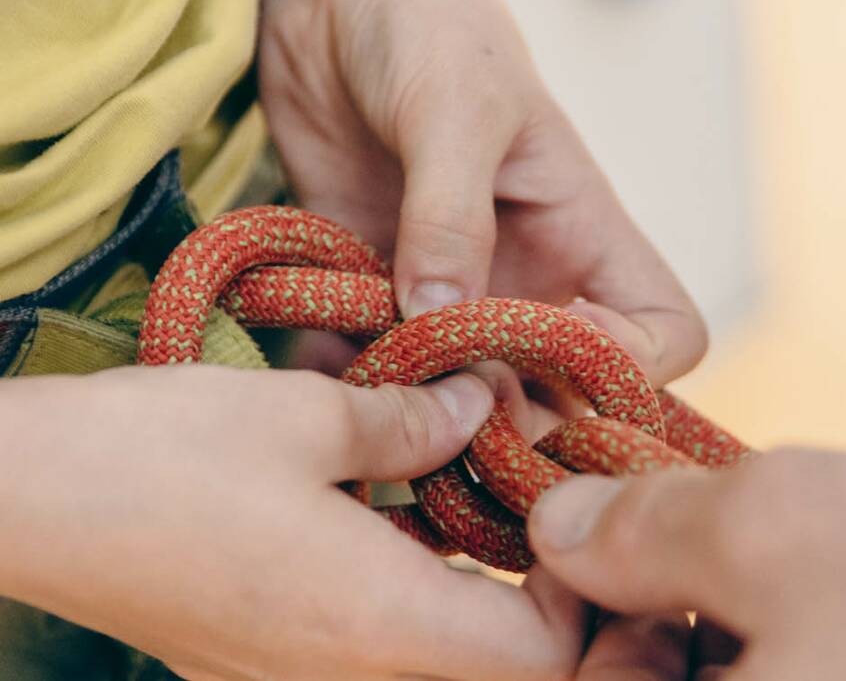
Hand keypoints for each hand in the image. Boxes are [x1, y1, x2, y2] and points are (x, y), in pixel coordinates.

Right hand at [0, 367, 583, 680]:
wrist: (19, 501)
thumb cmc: (156, 457)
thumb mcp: (305, 416)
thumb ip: (414, 420)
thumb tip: (482, 405)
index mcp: (375, 624)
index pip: (538, 657)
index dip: (577, 591)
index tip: (564, 506)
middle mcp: (343, 673)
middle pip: (491, 661)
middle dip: (531, 582)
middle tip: (529, 486)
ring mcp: (293, 674)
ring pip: (430, 648)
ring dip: (468, 576)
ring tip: (472, 478)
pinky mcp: (257, 655)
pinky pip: (369, 636)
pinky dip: (407, 580)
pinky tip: (394, 499)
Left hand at [228, 0, 705, 383]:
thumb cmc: (431, 24)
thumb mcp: (454, 110)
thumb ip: (450, 215)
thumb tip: (439, 317)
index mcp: (582, 233)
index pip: (664, 332)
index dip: (629, 364)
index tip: (556, 349)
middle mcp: (527, 277)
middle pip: (560, 391)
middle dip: (512, 414)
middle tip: (445, 406)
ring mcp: (450, 290)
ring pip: (463, 392)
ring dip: (423, 406)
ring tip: (374, 387)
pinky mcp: (374, 284)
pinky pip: (373, 359)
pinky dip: (347, 375)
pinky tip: (315, 355)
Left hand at [529, 449, 845, 678]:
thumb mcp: (770, 527)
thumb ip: (635, 530)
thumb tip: (556, 527)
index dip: (572, 617)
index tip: (593, 540)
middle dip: (653, 613)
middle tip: (693, 531)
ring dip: (725, 620)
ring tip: (774, 546)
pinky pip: (806, 678)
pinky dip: (786, 637)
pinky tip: (828, 582)